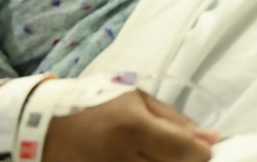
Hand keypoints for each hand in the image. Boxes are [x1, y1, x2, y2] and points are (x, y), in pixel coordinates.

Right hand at [43, 89, 219, 161]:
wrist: (43, 124)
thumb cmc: (97, 103)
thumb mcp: (138, 100)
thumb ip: (176, 120)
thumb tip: (213, 138)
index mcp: (133, 128)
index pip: (184, 152)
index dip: (201, 152)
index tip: (202, 147)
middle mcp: (120, 157)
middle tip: (179, 152)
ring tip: (156, 154)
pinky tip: (141, 159)